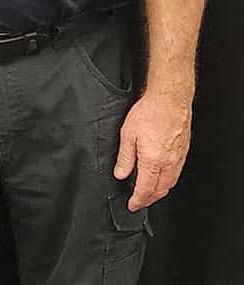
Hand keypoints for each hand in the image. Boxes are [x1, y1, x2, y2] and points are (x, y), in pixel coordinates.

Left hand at [114, 90, 192, 210]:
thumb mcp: (127, 134)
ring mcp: (178, 158)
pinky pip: (176, 174)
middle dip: (148, 200)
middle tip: (138, 202)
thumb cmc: (149, 113)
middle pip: (160, 190)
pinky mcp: (183, 153)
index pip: (145, 189)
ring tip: (148, 194)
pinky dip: (167, 181)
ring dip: (159, 192)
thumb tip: (121, 174)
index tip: (131, 205)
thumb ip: (125, 157)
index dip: (138, 200)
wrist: (170, 100)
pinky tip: (161, 178)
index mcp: (153, 161)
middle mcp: (169, 163)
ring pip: (170, 184)